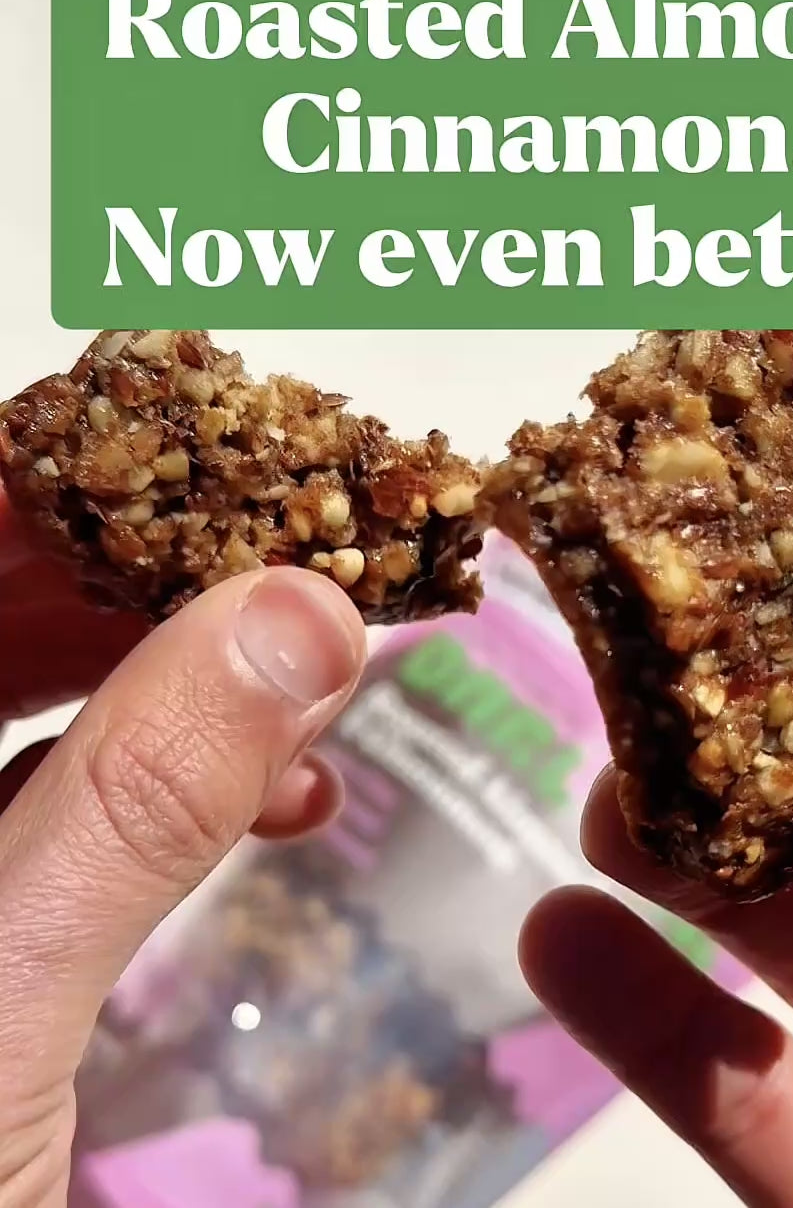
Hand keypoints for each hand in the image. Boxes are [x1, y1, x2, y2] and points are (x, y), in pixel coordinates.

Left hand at [0, 493, 365, 1205]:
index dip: (57, 467)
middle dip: (169, 564)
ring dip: (201, 668)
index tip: (214, 425)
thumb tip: (303, 607)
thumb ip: (135, 797)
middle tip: (315, 530)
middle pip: (10, 606)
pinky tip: (296, 789)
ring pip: (56, 696)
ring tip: (328, 649)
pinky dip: (195, 779)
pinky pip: (86, 798)